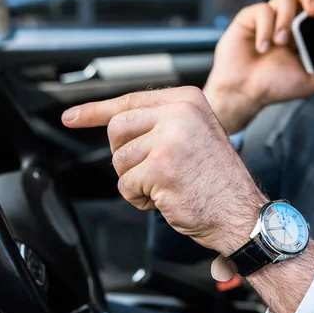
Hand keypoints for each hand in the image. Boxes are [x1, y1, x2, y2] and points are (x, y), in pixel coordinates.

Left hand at [61, 87, 267, 254]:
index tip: (71, 117)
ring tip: (166, 186)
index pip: (129, 101)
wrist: (242, 212)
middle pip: (117, 129)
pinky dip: (139, 199)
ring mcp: (169, 139)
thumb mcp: (195, 134)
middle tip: (150, 172)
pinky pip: (125, 184)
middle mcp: (179, 113)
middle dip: (125, 157)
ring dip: (135, 181)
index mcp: (187, 100)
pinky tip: (164, 198)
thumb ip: (161, 123)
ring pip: (119, 160)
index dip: (95, 111)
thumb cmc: (218, 180)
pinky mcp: (160, 168)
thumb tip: (115, 125)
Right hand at [204, 0, 313, 133]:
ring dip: (285, 20)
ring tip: (280, 43)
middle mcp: (285, 22)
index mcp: (301, 33)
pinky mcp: (249, 19)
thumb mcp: (311, 81)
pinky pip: (263, 10)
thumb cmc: (273, 88)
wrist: (244, 94)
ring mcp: (267, 19)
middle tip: (313, 12)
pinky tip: (263, 48)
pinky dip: (266, 28)